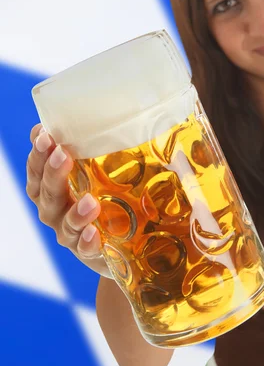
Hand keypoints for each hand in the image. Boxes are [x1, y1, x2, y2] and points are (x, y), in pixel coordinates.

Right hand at [26, 123, 111, 277]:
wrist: (124, 245)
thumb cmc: (108, 199)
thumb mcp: (102, 171)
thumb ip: (98, 149)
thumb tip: (118, 113)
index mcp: (53, 187)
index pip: (38, 168)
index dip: (38, 152)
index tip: (45, 134)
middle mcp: (56, 209)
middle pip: (47, 192)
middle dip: (53, 173)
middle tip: (63, 154)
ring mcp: (71, 233)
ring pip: (65, 223)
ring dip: (75, 211)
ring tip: (89, 201)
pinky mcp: (89, 253)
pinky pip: (85, 248)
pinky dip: (87, 241)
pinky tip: (94, 233)